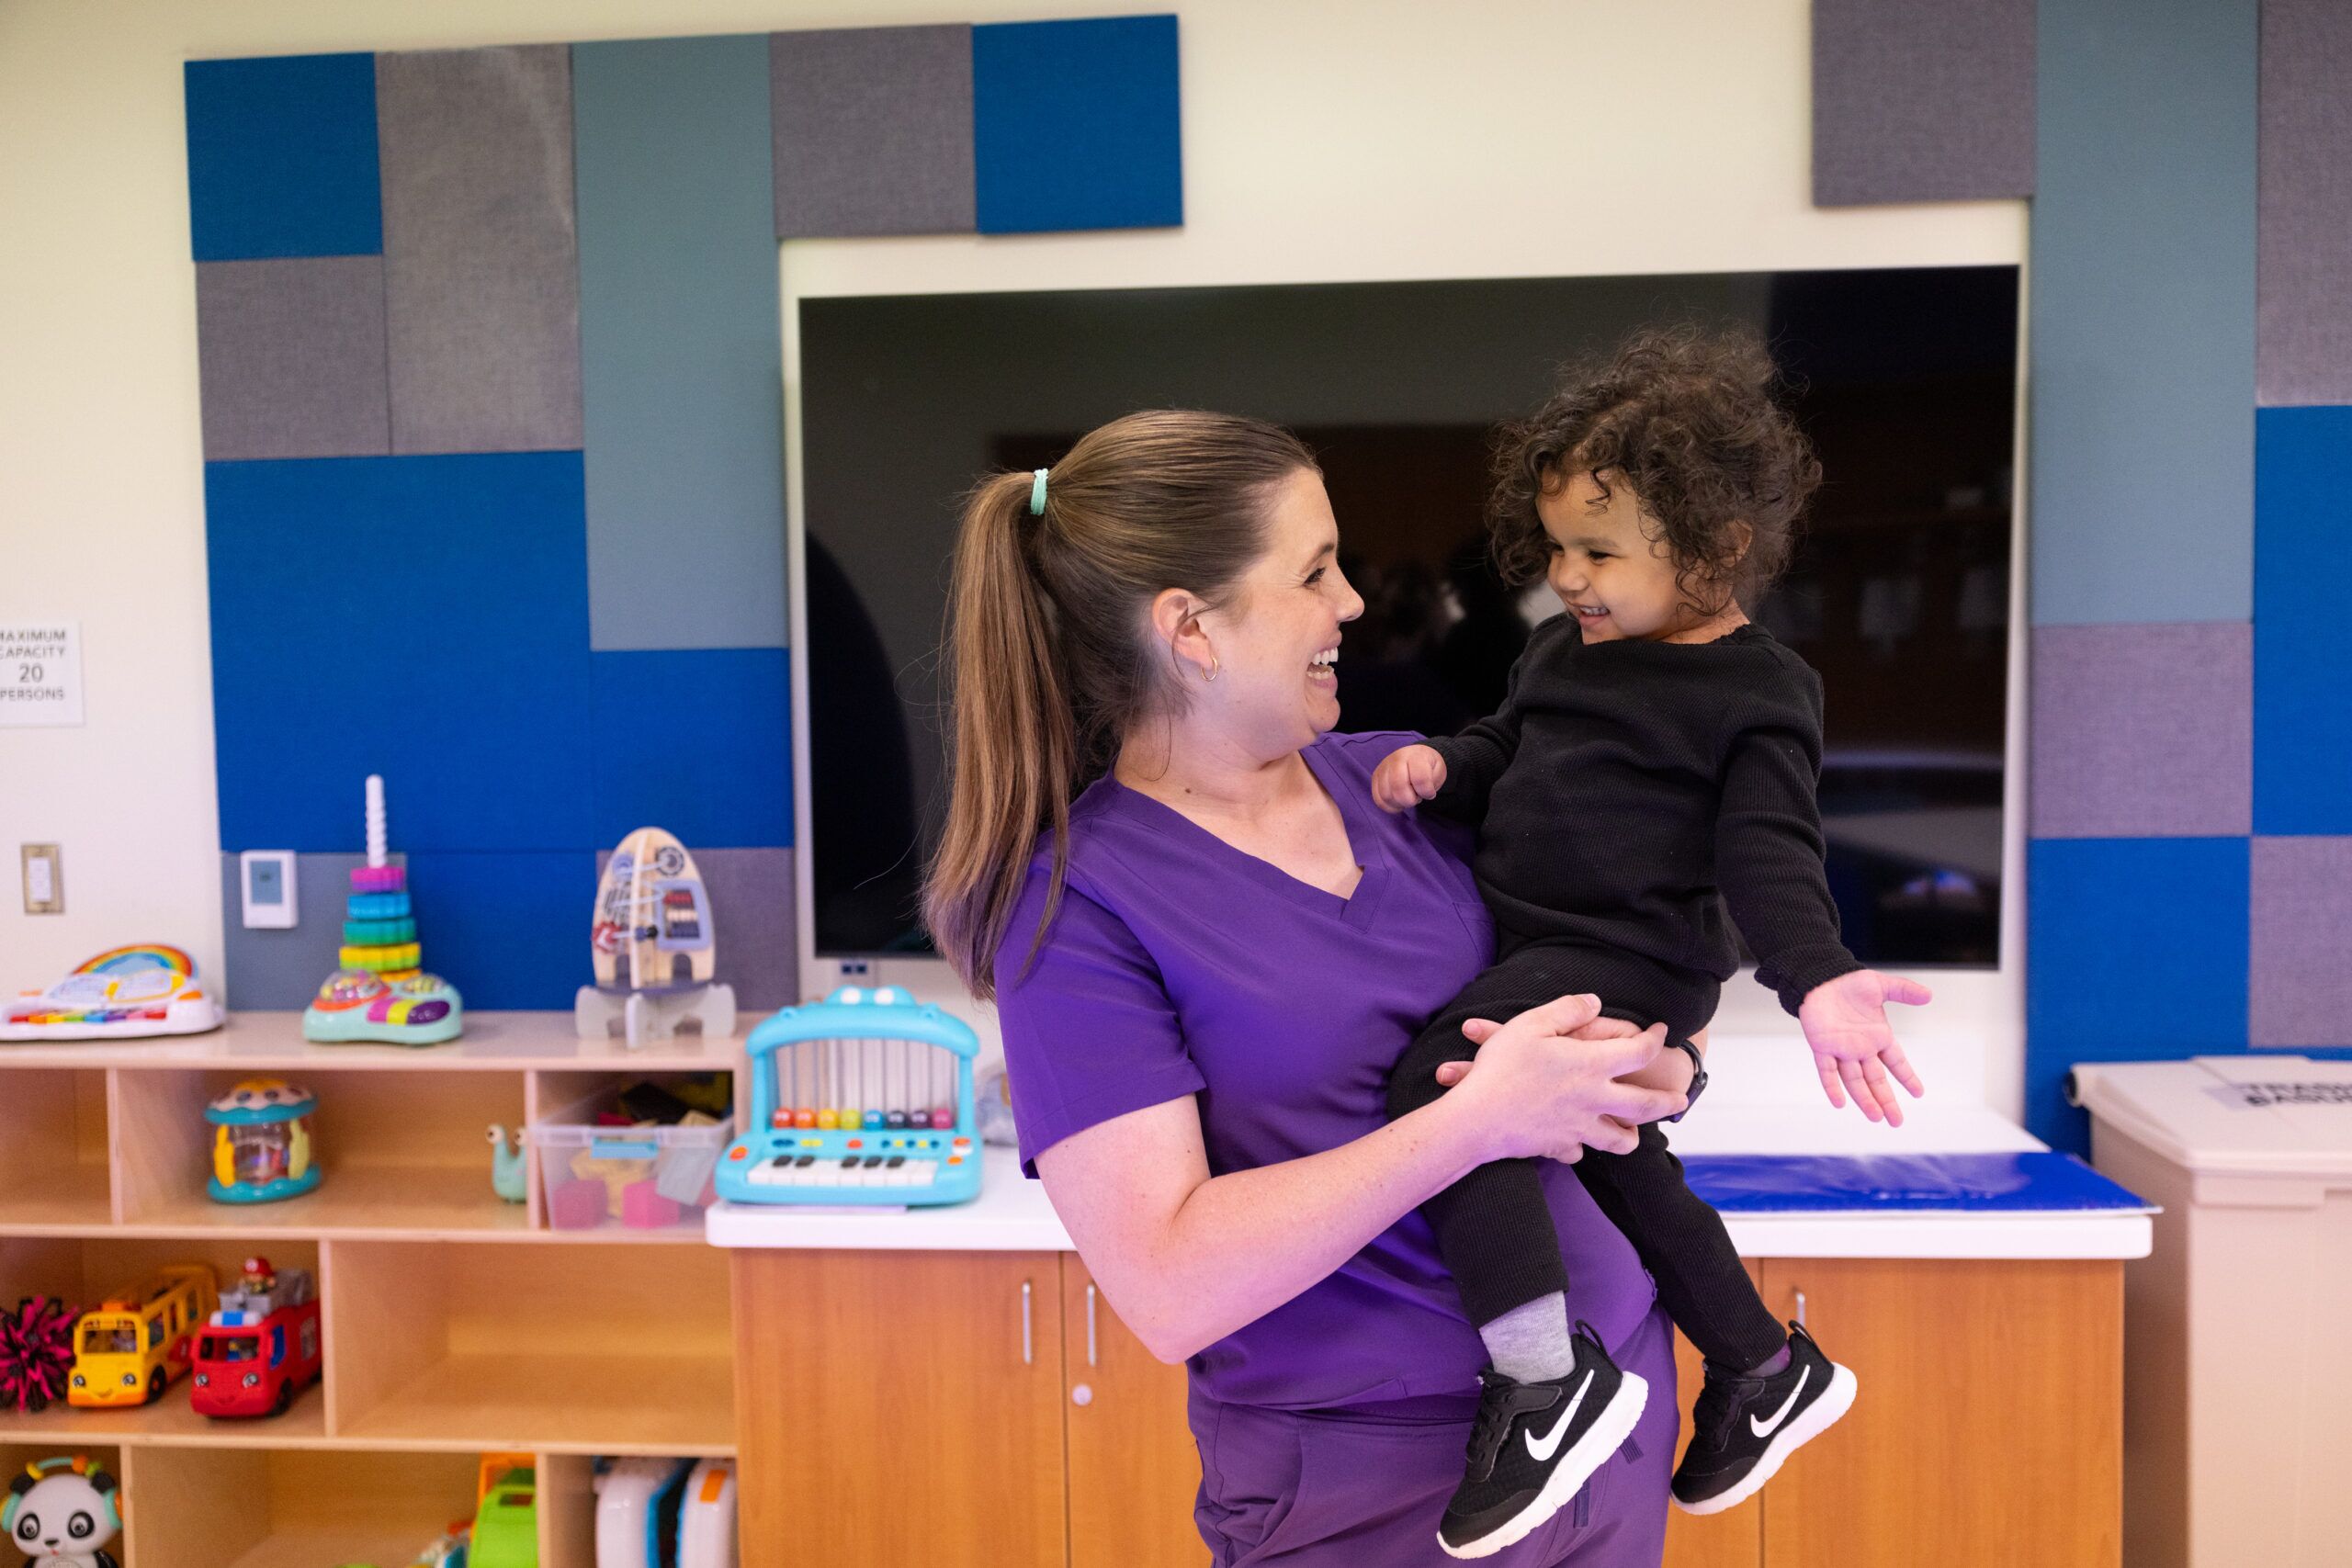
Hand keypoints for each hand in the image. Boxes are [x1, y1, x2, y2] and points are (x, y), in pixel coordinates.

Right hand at [1370, 744, 1446, 812]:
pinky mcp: (1375, 778)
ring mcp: (1382, 769)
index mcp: (1414, 756)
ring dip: (1400, 803)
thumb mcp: (1438, 770)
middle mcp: (1395, 760)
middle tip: (1417, 796)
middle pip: (1398, 787)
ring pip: (1386, 795)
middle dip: (1411, 800)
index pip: (1419, 778)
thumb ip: (1432, 781)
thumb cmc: (1428, 765)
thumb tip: (1420, 792)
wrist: (1415, 756)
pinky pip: (1378, 800)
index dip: (1426, 791)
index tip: (1430, 793)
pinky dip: (1390, 807)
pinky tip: (1399, 803)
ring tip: (1408, 797)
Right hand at [1428, 994, 1684, 1160]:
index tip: (1661, 1032)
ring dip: (1631, 1136)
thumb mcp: (1531, 1024)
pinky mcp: (1558, 1147)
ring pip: (1619, 1140)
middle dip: (1667, 1101)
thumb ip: (1568, 1009)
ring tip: (1636, 1133)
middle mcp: (1595, 1100)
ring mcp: (1579, 1128)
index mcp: (1592, 1065)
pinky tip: (1577, 1145)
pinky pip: (1578, 1151)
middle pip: (1645, 1106)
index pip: (1639, 1052)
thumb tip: (1595, 1002)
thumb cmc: (1502, 1067)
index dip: (1655, 1039)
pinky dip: (1580, 1148)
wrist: (1478, 1120)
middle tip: (1681, 1099)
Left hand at [1796, 969, 1931, 1124]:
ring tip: (1876, 1117)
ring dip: (1865, 1099)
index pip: (1896, 1062)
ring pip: (1854, 1081)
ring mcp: (1841, 1050)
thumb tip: (1928, 995)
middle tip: (1897, 1121)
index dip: (1907, 1077)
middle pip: (1876, 1080)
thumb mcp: (1881, 985)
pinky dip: (1832, 1086)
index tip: (1919, 1093)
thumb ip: (1903, 991)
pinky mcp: (1822, 1047)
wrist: (1819, 978)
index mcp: (1878, 1036)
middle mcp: (1861, 1048)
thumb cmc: (1849, 983)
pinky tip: (1841, 1103)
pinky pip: (1827, 1071)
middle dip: (1887, 1100)